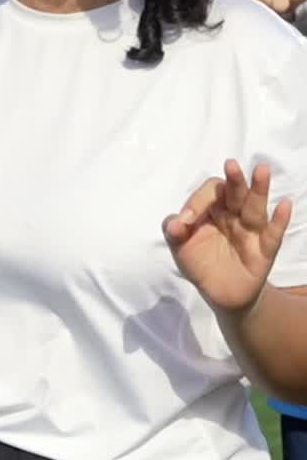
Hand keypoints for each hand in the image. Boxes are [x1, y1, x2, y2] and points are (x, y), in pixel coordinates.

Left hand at [163, 160, 291, 314]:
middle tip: (230, 164)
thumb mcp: (180, 247)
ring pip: (255, 207)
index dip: (198, 202)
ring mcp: (250, 231)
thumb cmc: (200, 262)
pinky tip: (285, 204)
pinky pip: (273, 234)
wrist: (220, 294)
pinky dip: (280, 220)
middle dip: (234, 180)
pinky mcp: (264, 250)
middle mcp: (234, 214)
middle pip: (235, 192)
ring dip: (259, 189)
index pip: (211, 193)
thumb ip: (174, 232)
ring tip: (262, 170)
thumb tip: (175, 224)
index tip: (185, 221)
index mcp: (214, 208)